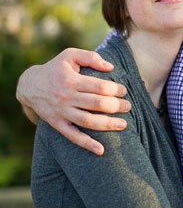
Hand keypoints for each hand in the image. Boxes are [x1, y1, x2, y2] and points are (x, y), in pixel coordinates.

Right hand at [16, 48, 130, 154]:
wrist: (29, 86)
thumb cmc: (55, 68)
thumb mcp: (69, 55)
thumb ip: (91, 57)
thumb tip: (111, 67)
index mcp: (71, 80)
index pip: (99, 87)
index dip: (115, 89)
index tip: (124, 91)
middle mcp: (66, 97)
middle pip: (96, 104)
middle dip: (116, 106)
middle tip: (128, 106)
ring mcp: (61, 112)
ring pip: (87, 121)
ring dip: (108, 124)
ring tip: (123, 125)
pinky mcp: (57, 124)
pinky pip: (72, 136)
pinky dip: (87, 144)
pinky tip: (101, 151)